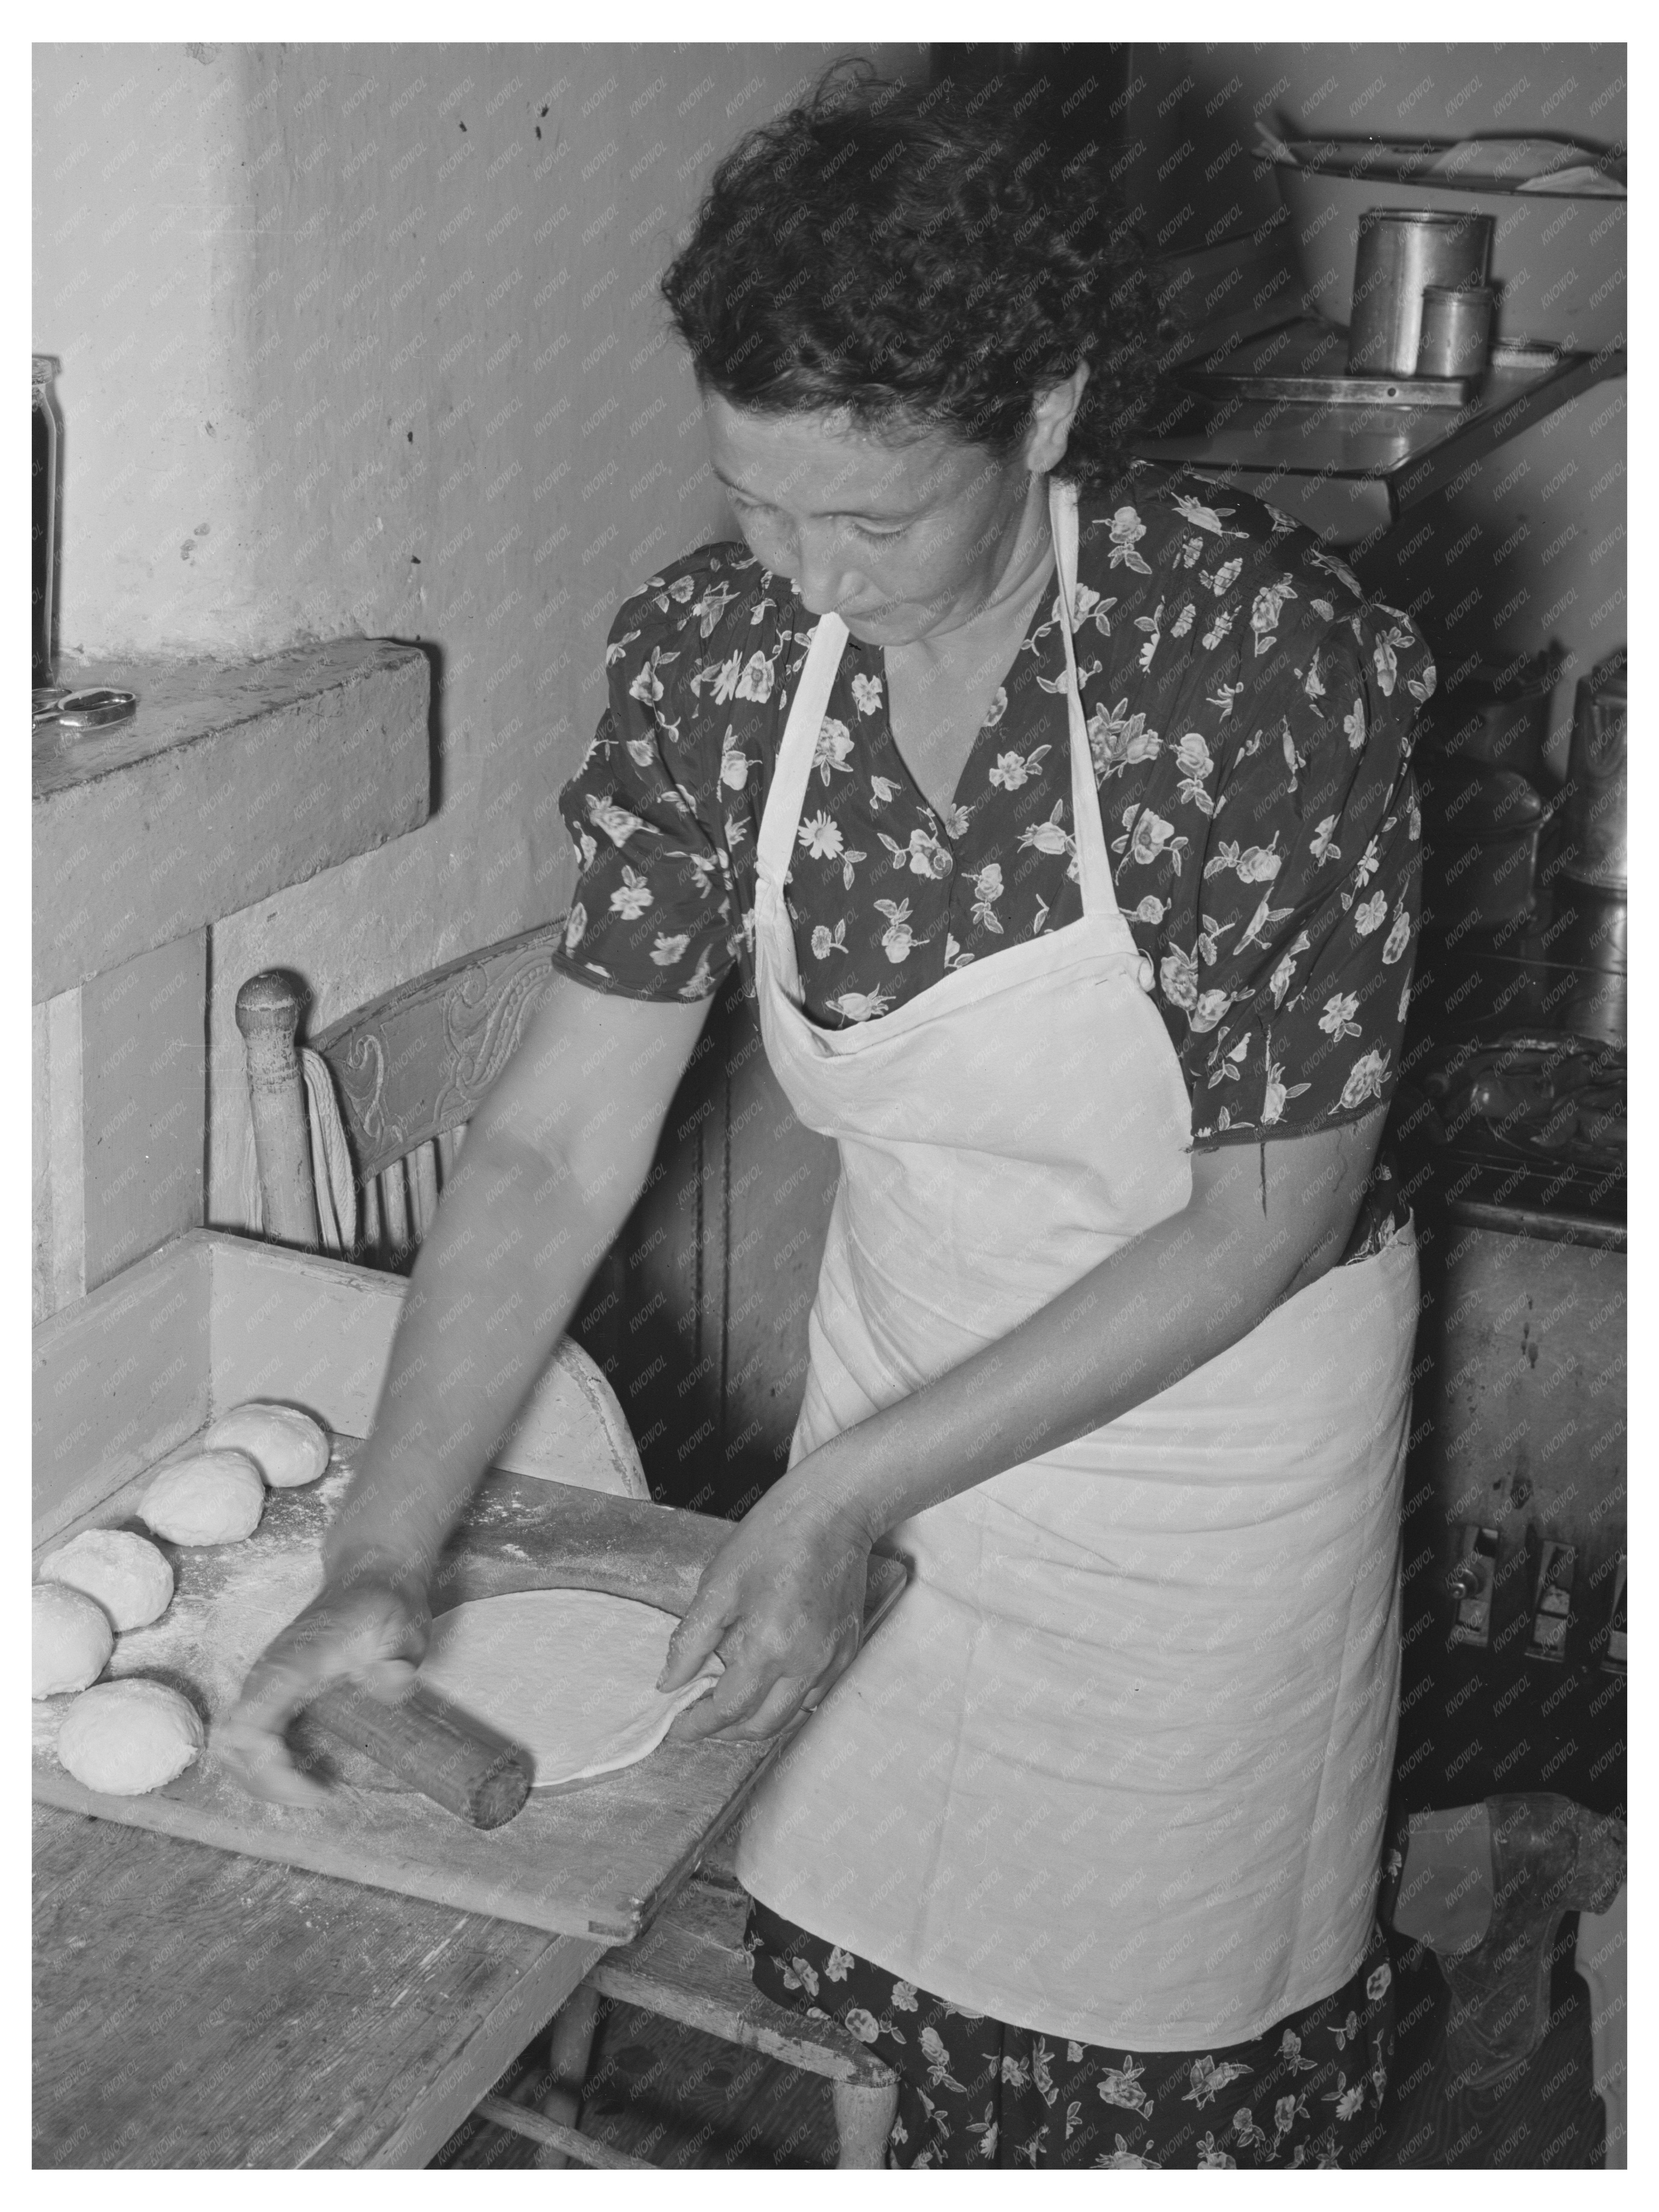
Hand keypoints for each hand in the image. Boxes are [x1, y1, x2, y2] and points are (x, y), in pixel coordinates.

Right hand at [218, 1563, 430, 1807]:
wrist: (371, 1578)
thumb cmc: (384, 1606)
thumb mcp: (402, 1628)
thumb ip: (396, 1658)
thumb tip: (392, 1681)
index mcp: (291, 1665)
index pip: (250, 1730)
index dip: (273, 1772)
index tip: (318, 1791)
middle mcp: (268, 1676)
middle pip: (232, 1745)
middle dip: (266, 1783)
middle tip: (316, 1797)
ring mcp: (267, 1684)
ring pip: (235, 1744)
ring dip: (264, 1776)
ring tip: (312, 1791)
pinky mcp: (274, 1691)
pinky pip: (251, 1736)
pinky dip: (270, 1763)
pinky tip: (309, 1772)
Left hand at [658, 1481, 870, 1743]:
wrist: (830, 1512)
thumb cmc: (771, 1539)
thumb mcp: (717, 1584)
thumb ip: (691, 1640)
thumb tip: (669, 1683)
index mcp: (769, 1647)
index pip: (728, 1710)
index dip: (698, 1725)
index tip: (678, 1727)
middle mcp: (806, 1663)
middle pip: (762, 1725)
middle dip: (725, 1731)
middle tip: (700, 1718)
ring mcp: (831, 1659)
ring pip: (791, 1716)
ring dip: (757, 1718)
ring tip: (731, 1699)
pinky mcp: (847, 1649)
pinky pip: (816, 1694)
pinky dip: (788, 1700)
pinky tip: (770, 1680)